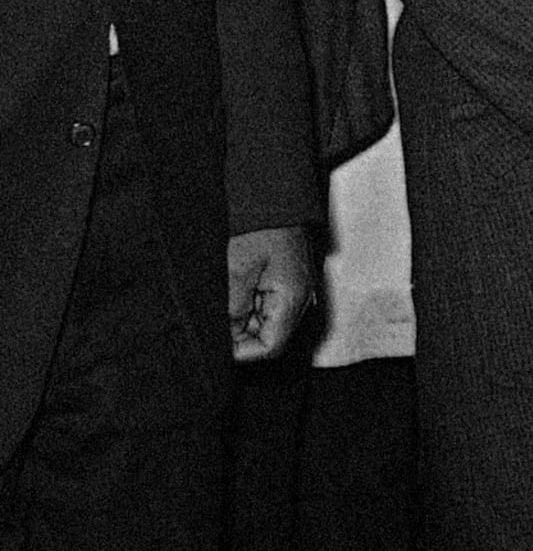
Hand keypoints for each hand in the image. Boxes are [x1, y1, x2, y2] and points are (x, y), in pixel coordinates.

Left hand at [227, 227, 315, 361]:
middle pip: (268, 336)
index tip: (217, 344)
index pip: (270, 346)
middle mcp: (299, 298)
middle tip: (215, 319)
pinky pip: (267, 306)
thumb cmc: (260, 227)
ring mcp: (294, 290)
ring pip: (265, 323)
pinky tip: (234, 290)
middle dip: (239, 334)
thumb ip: (233, 308)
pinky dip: (247, 305)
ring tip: (225, 298)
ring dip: (242, 319)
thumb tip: (228, 336)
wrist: (275, 198)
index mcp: (291, 298)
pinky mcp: (287, 281)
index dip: (242, 352)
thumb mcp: (237, 268)